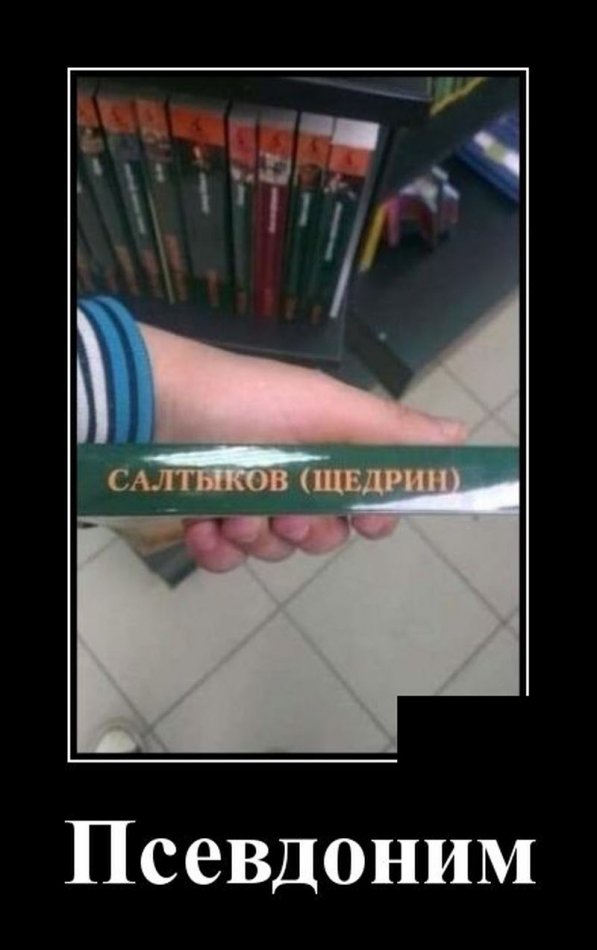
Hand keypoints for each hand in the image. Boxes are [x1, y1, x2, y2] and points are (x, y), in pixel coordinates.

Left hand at [141, 324, 466, 571]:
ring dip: (257, 535)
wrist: (154, 401)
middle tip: (285, 511)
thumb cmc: (247, 402)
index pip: (367, 495)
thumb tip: (457, 438)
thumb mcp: (325, 407)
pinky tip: (205, 529)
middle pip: (323, 531)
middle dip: (307, 528)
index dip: (371, 513)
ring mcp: (247, 496)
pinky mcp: (206, 514)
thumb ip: (389, 430)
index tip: (365, 518)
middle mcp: (292, 472)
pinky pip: (227, 557)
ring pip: (275, 548)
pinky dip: (218, 549)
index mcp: (326, 445)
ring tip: (232, 511)